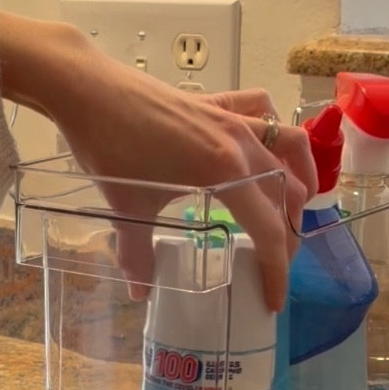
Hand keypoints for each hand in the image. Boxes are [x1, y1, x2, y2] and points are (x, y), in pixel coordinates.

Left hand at [0, 12, 315, 309]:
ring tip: (293, 206)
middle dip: (287, 233)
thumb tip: (140, 292)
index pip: (267, 230)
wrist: (89, 90)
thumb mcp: (125, 206)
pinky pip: (262, 111)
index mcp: (225, 173)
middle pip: (285, 193)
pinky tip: (267, 146)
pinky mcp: (217, 101)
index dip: (275, 270)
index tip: (273, 299)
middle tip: (274, 261)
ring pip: (289, 147)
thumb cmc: (108, 147)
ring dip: (299, 178)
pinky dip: (275, 130)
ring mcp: (231, 118)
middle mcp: (240, 143)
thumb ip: (136, 253)